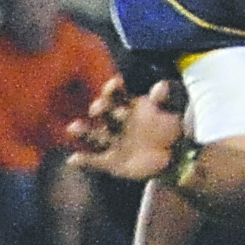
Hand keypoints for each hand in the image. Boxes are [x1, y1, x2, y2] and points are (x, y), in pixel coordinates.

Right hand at [66, 77, 185, 181]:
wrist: (171, 159)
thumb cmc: (168, 131)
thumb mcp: (168, 114)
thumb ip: (163, 101)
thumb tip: (162, 84)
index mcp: (128, 108)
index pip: (118, 96)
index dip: (114, 89)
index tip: (115, 83)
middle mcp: (115, 123)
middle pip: (104, 113)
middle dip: (100, 109)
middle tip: (98, 108)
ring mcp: (111, 142)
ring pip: (93, 135)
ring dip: (82, 131)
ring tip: (72, 128)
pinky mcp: (108, 161)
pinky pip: (94, 160)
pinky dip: (83, 160)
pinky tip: (73, 159)